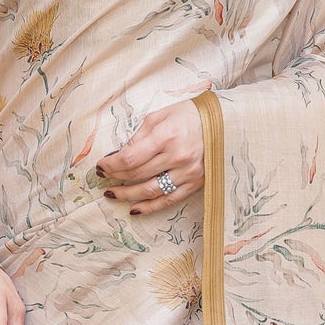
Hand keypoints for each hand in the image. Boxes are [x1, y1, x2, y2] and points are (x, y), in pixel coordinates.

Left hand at [95, 99, 204, 215]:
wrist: (223, 122)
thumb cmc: (189, 115)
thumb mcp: (159, 116)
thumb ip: (139, 137)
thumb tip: (118, 156)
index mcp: (166, 136)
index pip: (130, 158)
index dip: (111, 165)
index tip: (101, 166)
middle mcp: (177, 157)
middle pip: (137, 174)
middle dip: (116, 177)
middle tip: (103, 178)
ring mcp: (187, 173)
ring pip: (150, 191)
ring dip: (127, 195)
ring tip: (113, 194)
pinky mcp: (195, 183)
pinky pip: (169, 200)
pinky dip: (150, 207)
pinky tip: (135, 209)